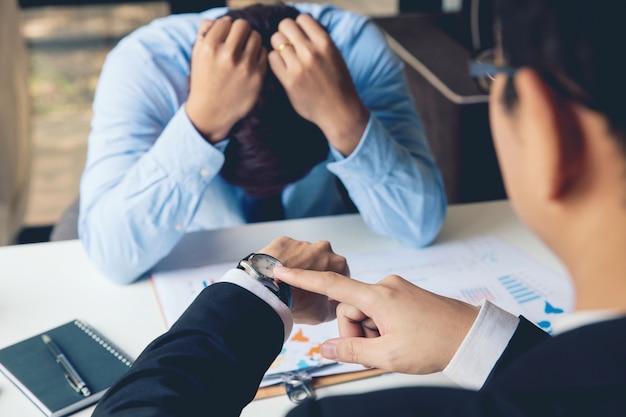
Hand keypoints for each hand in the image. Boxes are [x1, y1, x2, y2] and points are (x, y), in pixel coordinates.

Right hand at [186, 17, 266, 142]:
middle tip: (237, 43)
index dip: (226, 30)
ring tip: (244, 52)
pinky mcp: (258, 77)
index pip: (226, 22)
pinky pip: (264, 53)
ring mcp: (245, 66)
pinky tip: (250, 63)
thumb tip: (226, 20)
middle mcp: (227, 55)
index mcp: (210, 47)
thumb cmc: (204, 80)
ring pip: (256, 37)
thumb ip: (206, 32)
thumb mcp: (197, 55)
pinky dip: (258, 55)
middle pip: (244, 26)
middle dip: (240, 32)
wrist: (211, 112)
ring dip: (251, 41)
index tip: (224, 40)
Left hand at [259, 236, 347, 323]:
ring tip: (286, 283)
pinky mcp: (284, 241)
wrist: (268, 293)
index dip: (330, 286)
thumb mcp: (323, 314)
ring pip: (302, 255)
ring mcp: (302, 243)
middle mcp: (322, 248)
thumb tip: (333, 307)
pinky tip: (275, 275)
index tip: (321, 293)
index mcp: (337, 263)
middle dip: (314, 272)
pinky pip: (285, 251)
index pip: (340, 274)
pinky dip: (282, 261)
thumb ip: (334, 308)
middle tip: (302, 289)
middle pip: (321, 261)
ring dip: (297, 265)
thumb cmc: (296, 302)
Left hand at [268, 14, 368, 155]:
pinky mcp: (288, 80)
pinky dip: (275, 60)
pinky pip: (272, 58)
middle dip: (285, 33)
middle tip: (289, 45)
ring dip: (279, 46)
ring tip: (286, 57)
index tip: (300, 36)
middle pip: (285, 25)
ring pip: (276, 40)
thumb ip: (319, 42)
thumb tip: (300, 30)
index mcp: (325, 43)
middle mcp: (311, 52)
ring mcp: (298, 66)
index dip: (299, 26)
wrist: (339, 112)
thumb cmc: (338, 84)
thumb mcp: (334, 56)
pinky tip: (282, 67)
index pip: (302, 19)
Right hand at [274, 267, 479, 374]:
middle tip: (378, 353)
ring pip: (366, 312)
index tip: (280, 271)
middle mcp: (385, 286)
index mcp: (378, 296)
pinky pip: (381, 309)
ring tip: (395, 348)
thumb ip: (351, 351)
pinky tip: (401, 340)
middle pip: (350, 308)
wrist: (473, 337)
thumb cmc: (435, 345)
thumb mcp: (388, 356)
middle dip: (356, 333)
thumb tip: (324, 348)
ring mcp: (396, 289)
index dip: (302, 279)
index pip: (331, 285)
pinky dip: (382, 328)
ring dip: (371, 333)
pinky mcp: (405, 294)